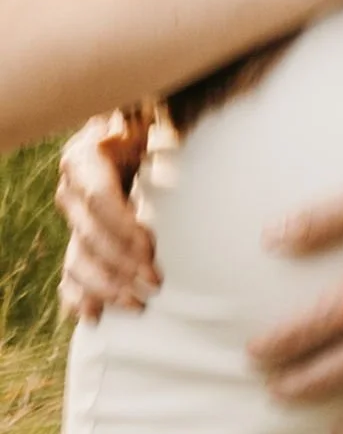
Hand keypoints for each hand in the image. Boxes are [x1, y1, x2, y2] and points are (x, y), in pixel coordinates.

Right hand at [56, 111, 161, 323]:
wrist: (127, 131)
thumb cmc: (146, 124)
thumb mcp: (150, 118)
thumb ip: (161, 129)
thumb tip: (179, 138)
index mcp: (85, 157)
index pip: (97, 197)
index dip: (121, 224)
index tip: (149, 246)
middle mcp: (72, 189)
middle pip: (88, 235)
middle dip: (121, 263)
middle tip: (155, 282)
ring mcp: (74, 217)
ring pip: (78, 258)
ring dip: (105, 287)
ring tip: (138, 303)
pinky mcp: (80, 238)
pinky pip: (72, 271)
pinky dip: (80, 295)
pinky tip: (92, 315)